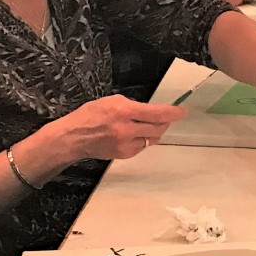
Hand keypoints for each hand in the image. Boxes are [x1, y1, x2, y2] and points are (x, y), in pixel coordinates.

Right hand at [49, 95, 187, 162]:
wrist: (74, 137)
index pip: (157, 113)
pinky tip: (133, 134)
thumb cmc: (91, 115)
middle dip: (165, 122)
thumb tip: (152, 111)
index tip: (182, 111)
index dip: (173, 112)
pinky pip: (142, 146)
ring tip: (145, 125)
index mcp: (124, 111)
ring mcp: (126, 144)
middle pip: (159, 128)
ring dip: (154, 131)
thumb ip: (133, 106)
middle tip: (165, 117)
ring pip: (153, 138)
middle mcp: (127, 129)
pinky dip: (143, 140)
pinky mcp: (124, 154)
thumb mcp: (113, 101)